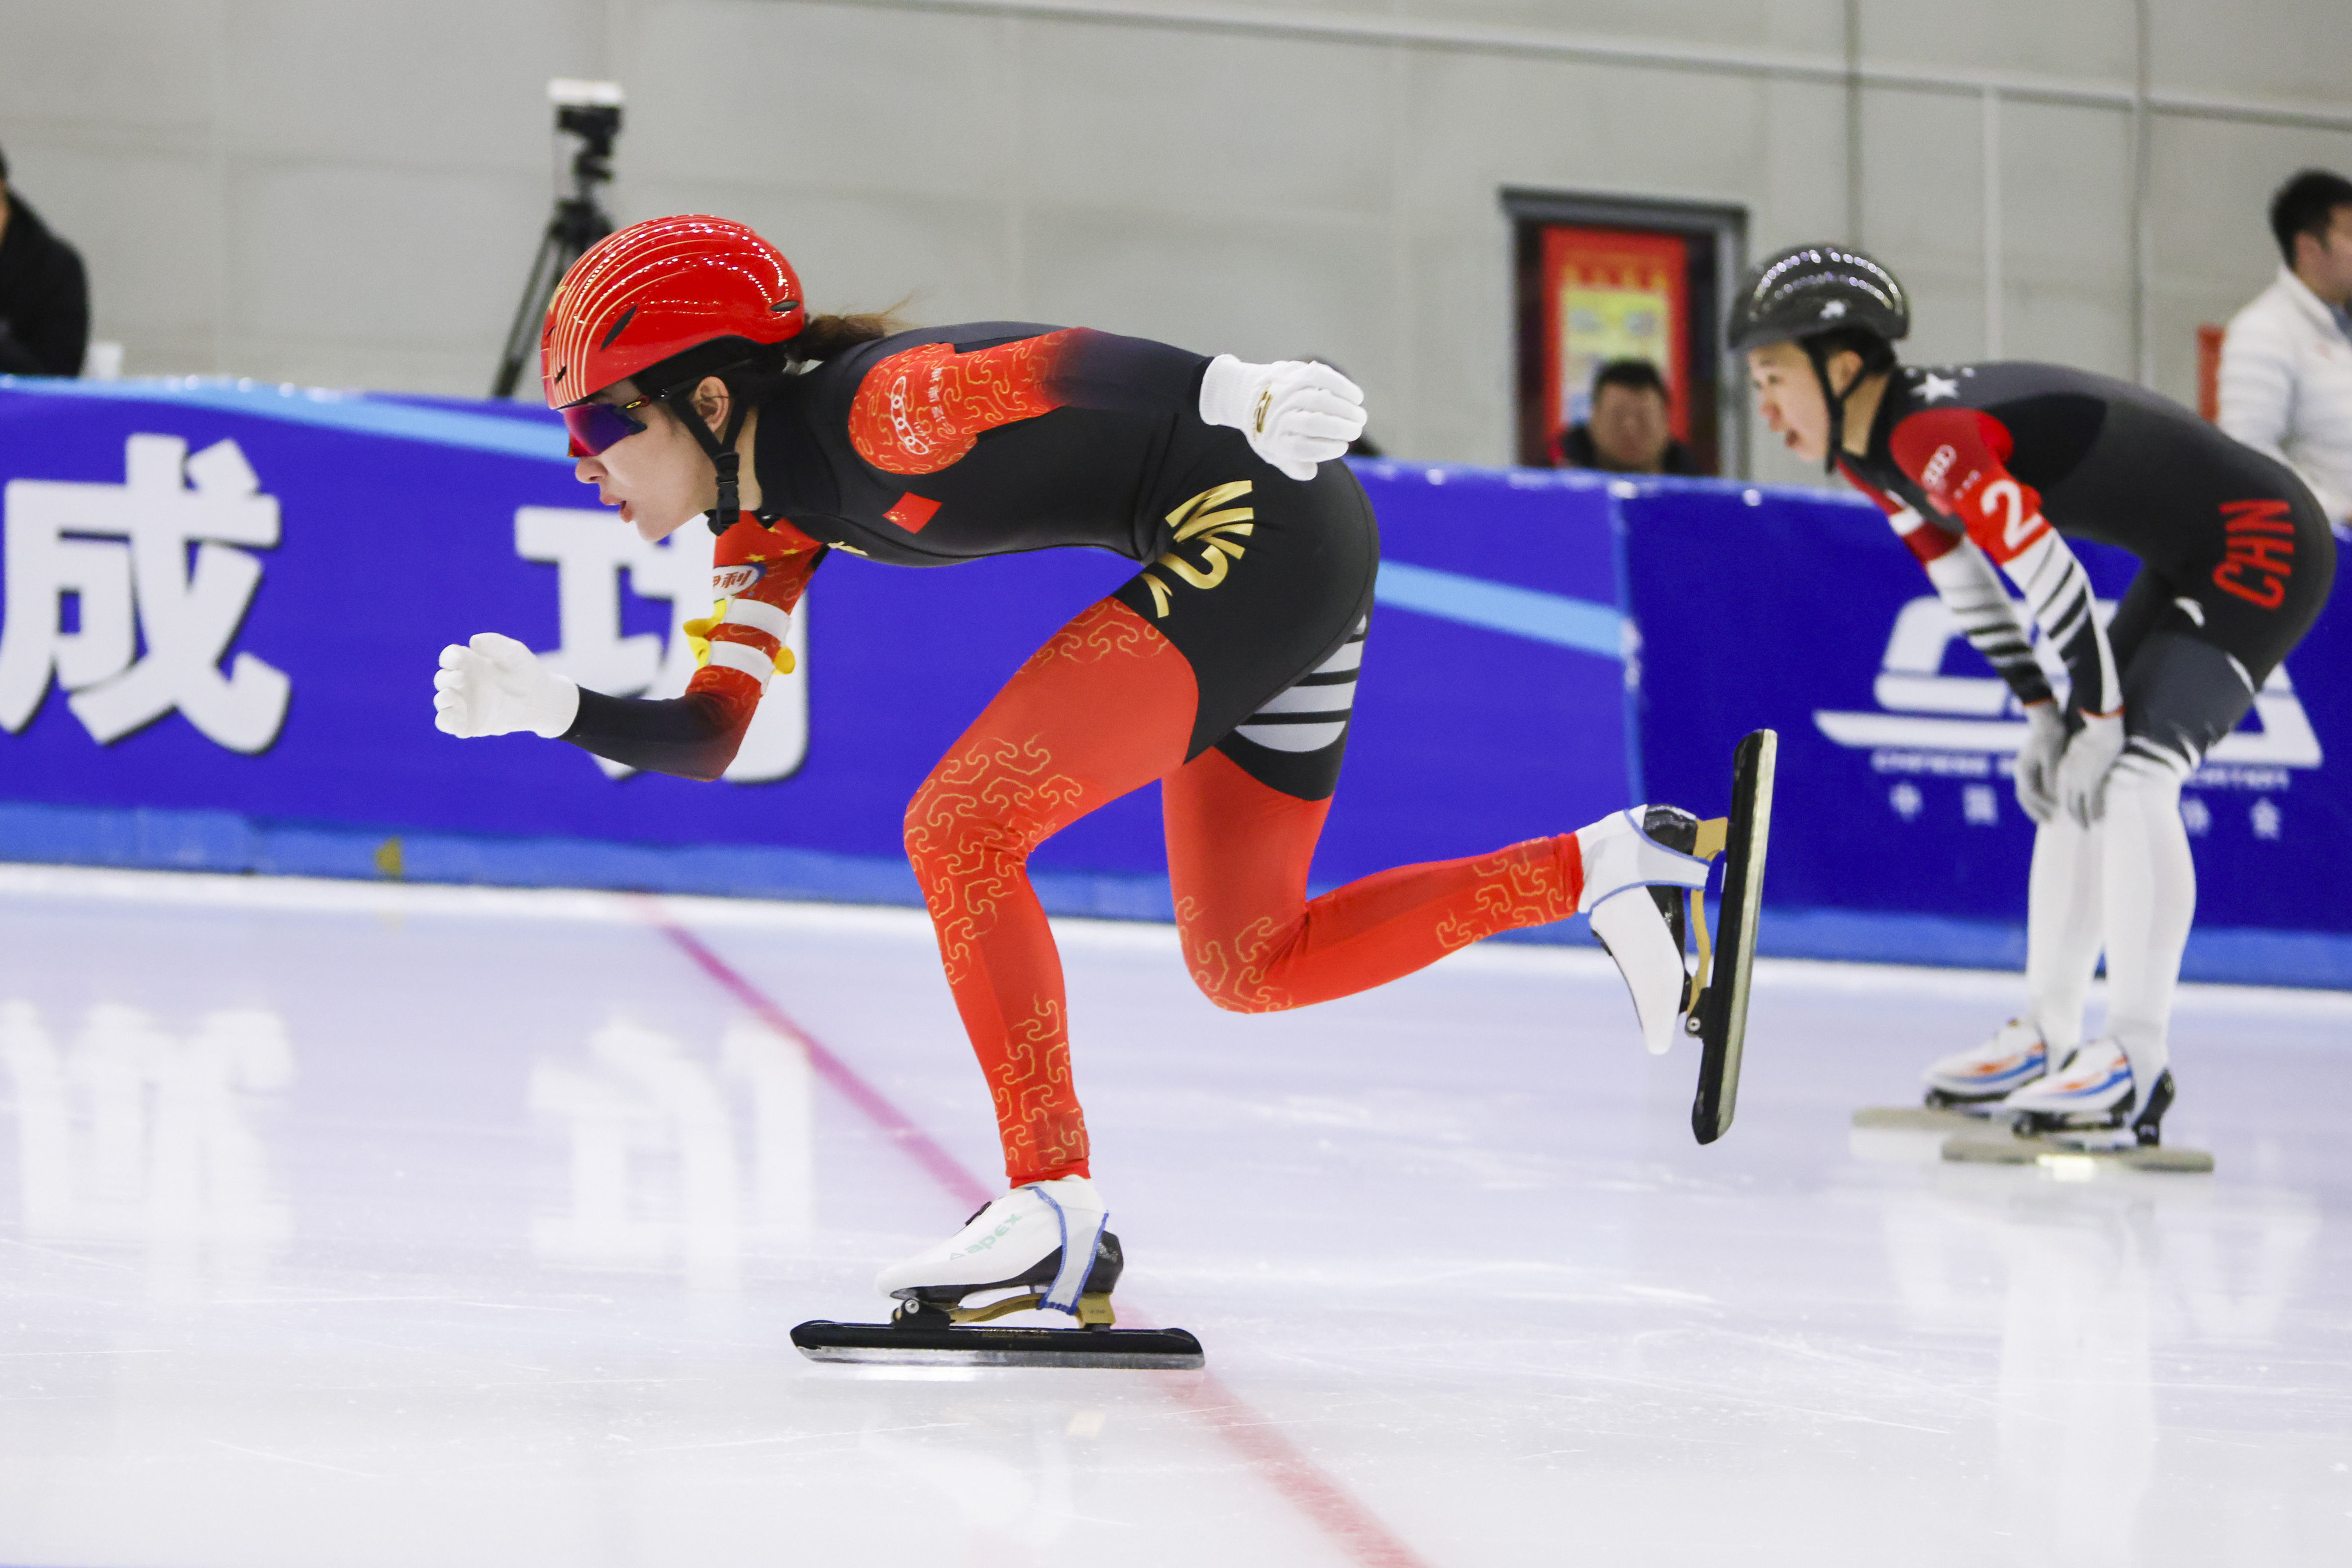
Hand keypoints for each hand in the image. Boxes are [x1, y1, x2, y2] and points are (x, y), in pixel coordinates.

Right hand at [433, 632, 579, 738]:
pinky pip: (449, 724)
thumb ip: (495, 644)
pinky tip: (454, 719)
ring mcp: (464, 703)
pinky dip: (446, 722)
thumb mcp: (514, 653)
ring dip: (443, 700)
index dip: (449, 657)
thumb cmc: (524, 671)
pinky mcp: (468, 723)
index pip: (449, 657)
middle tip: (461, 678)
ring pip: (442, 702)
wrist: (539, 699)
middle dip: (447, 678)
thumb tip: (473, 642)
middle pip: (442, 679)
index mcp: (468, 662)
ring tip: (452, 697)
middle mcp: (462, 683)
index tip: (459, 659)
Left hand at [1198, 355, 1366, 479]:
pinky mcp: (1297, 373)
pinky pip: (1324, 377)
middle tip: (1356, 431)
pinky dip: (1344, 387)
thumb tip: (1312, 471)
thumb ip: (1292, 466)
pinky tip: (1357, 398)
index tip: (1342, 447)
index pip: (1302, 448)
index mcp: (1273, 439)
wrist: (1246, 395)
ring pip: (1321, 400)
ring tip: (1360, 417)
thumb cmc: (1269, 430)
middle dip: (1342, 429)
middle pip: (1313, 423)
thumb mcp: (1274, 453)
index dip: (1327, 449)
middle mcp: (1278, 415)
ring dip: (1347, 410)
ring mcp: (1287, 391)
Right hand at [2012, 701, 2064, 824]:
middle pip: (2024, 797)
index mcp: (2024, 770)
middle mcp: (2020, 771)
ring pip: (2025, 792)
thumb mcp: (2054, 759)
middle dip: (2035, 811)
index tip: (2054, 815)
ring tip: (2045, 815)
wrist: (2046, 720)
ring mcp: (2022, 768)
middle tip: (2047, 822)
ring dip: (2034, 805)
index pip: (2031, 795)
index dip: (2042, 807)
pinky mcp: (2029, 765)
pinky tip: (2047, 799)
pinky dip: (2037, 796)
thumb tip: (2053, 798)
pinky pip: (2030, 785)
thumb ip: (2052, 779)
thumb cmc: (2052, 738)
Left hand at [2055, 709, 2125, 826]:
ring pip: (2077, 806)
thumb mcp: (2075, 749)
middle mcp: (2067, 777)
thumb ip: (2073, 761)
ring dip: (2082, 818)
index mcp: (2061, 769)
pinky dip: (2093, 813)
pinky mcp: (2093, 781)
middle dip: (2071, 816)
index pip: (2059, 793)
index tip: (2068, 813)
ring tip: (2085, 828)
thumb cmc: (2090, 735)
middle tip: (2078, 825)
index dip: (2064, 804)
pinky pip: (2092, 802)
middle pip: (2066, 802)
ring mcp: (2079, 780)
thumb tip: (2078, 767)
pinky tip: (2096, 820)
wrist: (2101, 729)